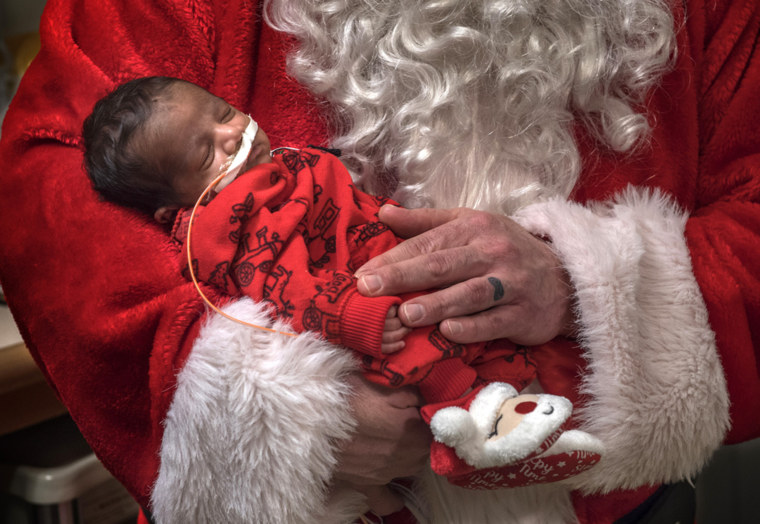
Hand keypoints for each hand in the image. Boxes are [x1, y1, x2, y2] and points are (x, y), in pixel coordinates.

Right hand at [335, 374, 430, 513]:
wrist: (309, 418)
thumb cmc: (344, 395)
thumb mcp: (382, 382)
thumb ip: (411, 392)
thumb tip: (426, 399)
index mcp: (410, 429)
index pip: (434, 425)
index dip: (427, 412)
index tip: (418, 405)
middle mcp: (402, 455)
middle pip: (424, 447)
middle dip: (420, 434)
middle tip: (407, 419)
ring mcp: (385, 473)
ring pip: (411, 469)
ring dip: (410, 456)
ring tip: (398, 441)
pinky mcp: (365, 485)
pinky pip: (385, 501)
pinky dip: (393, 497)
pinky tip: (394, 484)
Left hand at [355, 205, 575, 345]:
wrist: (565, 278)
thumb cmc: (506, 250)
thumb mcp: (471, 225)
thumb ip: (426, 223)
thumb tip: (383, 213)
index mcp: (474, 227)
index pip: (428, 243)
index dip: (394, 258)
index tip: (362, 274)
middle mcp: (493, 252)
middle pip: (443, 265)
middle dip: (403, 277)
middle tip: (369, 289)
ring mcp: (511, 283)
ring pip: (469, 294)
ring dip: (436, 305)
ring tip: (405, 315)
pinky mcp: (524, 314)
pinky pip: (494, 322)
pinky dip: (471, 328)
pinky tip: (447, 332)